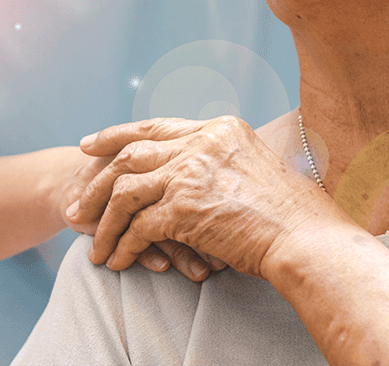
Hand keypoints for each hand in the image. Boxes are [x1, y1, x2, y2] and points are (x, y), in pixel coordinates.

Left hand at [68, 116, 327, 278]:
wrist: (311, 240)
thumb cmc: (297, 215)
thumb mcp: (258, 168)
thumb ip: (223, 162)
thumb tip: (199, 173)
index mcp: (219, 128)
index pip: (155, 127)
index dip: (117, 135)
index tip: (91, 145)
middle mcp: (202, 143)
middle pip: (131, 153)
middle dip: (97, 177)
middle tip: (76, 197)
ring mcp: (191, 173)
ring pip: (125, 191)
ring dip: (103, 220)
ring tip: (92, 242)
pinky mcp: (185, 208)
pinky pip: (138, 227)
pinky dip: (123, 246)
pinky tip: (117, 261)